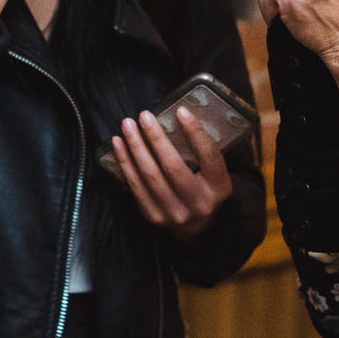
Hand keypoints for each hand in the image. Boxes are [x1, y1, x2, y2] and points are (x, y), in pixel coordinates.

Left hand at [112, 107, 233, 241]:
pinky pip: (136, 186)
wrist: (195, 226)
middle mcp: (199, 203)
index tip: (181, 111)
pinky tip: (119, 144)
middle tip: (144, 116)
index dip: (195, 132)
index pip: (209, 155)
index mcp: (219, 186)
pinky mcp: (154, 216)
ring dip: (135, 147)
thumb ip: (202, 150)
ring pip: (150, 176)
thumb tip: (179, 114)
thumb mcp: (213, 172)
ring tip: (127, 125)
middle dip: (156, 138)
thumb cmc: (204, 187)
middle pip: (174, 166)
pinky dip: (125, 163)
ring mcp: (175, 212)